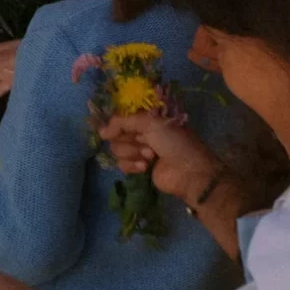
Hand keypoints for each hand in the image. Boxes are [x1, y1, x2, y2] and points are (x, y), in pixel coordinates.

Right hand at [102, 113, 219, 199]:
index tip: (111, 131)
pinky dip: (131, 165)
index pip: (120, 118)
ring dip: (132, 153)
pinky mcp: (139, 168)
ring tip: (150, 157)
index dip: (115, 124)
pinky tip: (145, 168)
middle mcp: (142, 133)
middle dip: (129, 140)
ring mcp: (140, 151)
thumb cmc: (174, 142)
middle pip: (117, 134)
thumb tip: (101, 132)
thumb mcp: (150, 123)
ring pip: (117, 149)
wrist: (189, 172)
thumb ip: (122, 122)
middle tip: (147, 144)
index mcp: (146, 119)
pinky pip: (122, 164)